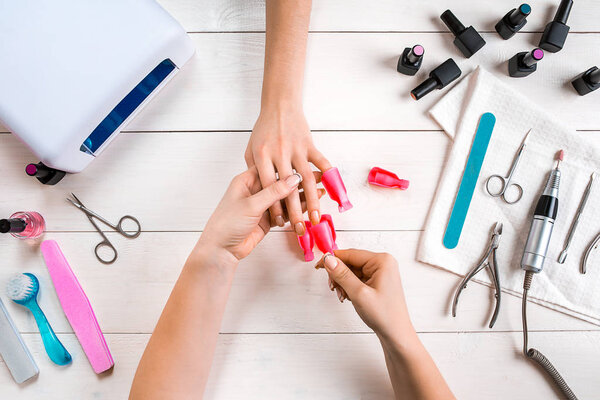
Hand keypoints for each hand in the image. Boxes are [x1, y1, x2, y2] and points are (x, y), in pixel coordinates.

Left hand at [197, 167, 323, 261]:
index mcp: (247, 180)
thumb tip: (294, 179)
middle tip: (319, 177)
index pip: (272, 169)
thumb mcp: (251, 204)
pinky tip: (310, 205)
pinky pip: (285, 212)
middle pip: (282, 183)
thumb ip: (273, 192)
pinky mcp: (267, 219)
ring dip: (301, 196)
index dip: (290, 167)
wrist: (221, 249)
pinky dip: (297, 210)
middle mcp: (255, 190)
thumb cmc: (227, 223)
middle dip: (300, 182)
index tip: (306, 164)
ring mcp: (262, 205)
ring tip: (320, 191)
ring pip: (286, 198)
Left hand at [245, 107, 330, 235]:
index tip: (279, 223)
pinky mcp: (309, 144)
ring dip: (311, 201)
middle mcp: (278, 153)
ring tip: (315, 217)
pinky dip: (328, 175)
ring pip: (305, 180)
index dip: (273, 206)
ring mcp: (295, 148)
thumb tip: (258, 192)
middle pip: (285, 189)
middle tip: (299, 229)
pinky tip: (333, 190)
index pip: (266, 188)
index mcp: (260, 156)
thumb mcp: (250, 149)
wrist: (279, 103)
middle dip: (293, 211)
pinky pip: (320, 161)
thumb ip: (253, 169)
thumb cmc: (263, 128)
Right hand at [316, 249, 414, 342]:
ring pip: (352, 271)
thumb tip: (328, 259)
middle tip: (333, 288)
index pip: (350, 254)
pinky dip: (349, 287)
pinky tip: (348, 297)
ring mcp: (380, 272)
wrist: (395, 334)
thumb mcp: (359, 293)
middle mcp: (382, 264)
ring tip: (343, 296)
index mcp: (382, 261)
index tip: (318, 265)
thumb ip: (342, 274)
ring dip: (343, 283)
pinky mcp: (377, 281)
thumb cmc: (384, 315)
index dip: (332, 259)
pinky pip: (357, 278)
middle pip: (350, 262)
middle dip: (339, 275)